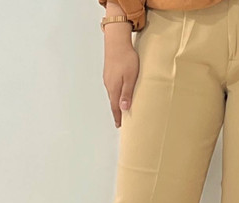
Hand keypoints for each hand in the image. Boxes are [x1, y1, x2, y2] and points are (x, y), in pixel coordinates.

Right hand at [102, 6, 139, 127]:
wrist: (117, 41)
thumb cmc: (126, 58)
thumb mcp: (130, 78)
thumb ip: (127, 93)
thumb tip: (124, 109)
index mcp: (114, 88)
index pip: (116, 107)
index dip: (118, 117)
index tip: (119, 126)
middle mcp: (109, 85)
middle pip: (113, 102)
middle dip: (117, 112)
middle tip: (120, 121)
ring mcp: (108, 78)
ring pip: (112, 95)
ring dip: (116, 103)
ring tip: (120, 110)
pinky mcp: (109, 72)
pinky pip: (112, 87)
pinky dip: (115, 94)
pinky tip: (119, 94)